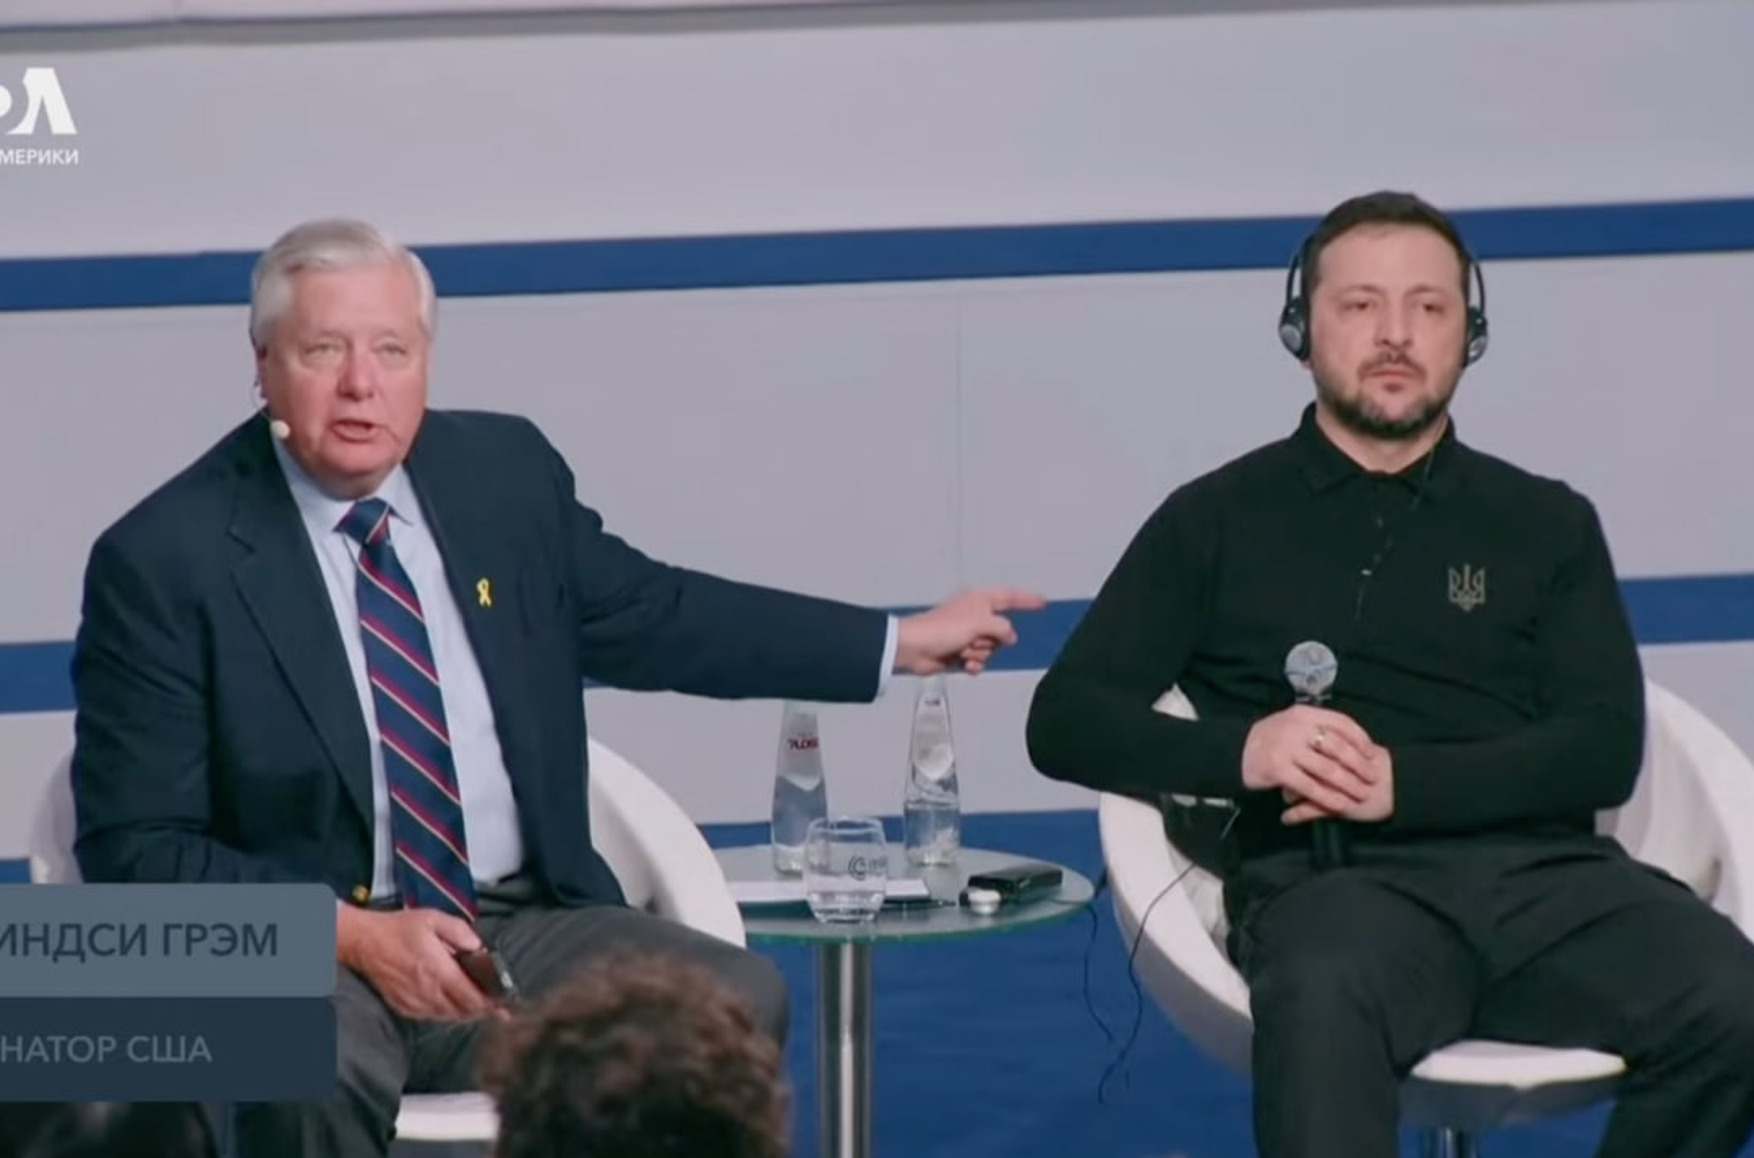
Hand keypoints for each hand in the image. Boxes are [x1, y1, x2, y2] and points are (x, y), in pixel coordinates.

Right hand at [335, 907, 504, 1021]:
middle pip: (462, 1011)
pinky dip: (447, 1014)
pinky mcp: (405, 1008)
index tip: (504, 1006)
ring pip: (448, 1016)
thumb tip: (479, 946)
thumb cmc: (400, 929)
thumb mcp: (433, 919)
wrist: (365, 942)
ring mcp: (415, 1003)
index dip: (488, 1004)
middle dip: (481, 1010)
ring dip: (466, 1013)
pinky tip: (455, 1006)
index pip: (469, 996)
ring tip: (481, 1007)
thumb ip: (460, 931)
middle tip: (498, 1007)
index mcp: (437, 970)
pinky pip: (432, 1017)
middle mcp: (428, 992)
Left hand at [894, 586, 1045, 675]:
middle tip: (974, 639)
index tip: (1043, 602)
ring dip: (979, 653)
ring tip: (962, 651)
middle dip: (992, 640)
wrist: (914, 649)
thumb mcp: (978, 622)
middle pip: (1002, 631)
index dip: (1027, 600)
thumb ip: (1001, 628)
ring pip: (992, 649)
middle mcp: (976, 616)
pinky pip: (980, 661)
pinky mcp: (961, 653)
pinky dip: (973, 664)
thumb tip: (1009, 637)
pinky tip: (962, 663)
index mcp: (980, 600)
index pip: (1010, 597)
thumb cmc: (944, 628)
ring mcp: (969, 635)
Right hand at [1241, 705, 1381, 815]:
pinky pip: (1310, 786)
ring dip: (1348, 783)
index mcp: (1303, 714)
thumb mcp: (1292, 724)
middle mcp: (1295, 728)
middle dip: (1359, 764)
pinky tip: (1340, 805)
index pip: (1340, 722)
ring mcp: (1285, 748)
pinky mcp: (1278, 770)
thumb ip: (1318, 727)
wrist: (1236, 752)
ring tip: (1361, 794)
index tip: (1372, 753)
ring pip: (1326, 768)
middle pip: (1337, 746)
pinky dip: (1328, 797)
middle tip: (1373, 777)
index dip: (1360, 738)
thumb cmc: (1271, 739)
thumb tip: (1353, 740)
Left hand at [1281, 744, 1393, 823]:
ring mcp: (1330, 786)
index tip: (1284, 758)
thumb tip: (1313, 742)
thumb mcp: (1355, 751)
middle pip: (1297, 768)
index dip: (1291, 754)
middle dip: (1286, 775)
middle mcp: (1329, 766)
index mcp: (1334, 749)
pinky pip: (1309, 811)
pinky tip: (1286, 818)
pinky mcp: (1336, 806)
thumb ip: (1336, 745)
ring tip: (1286, 797)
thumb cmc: (1378, 767)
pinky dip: (1295, 816)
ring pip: (1299, 789)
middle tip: (1281, 778)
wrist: (1400, 786)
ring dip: (1289, 794)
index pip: (1302, 748)